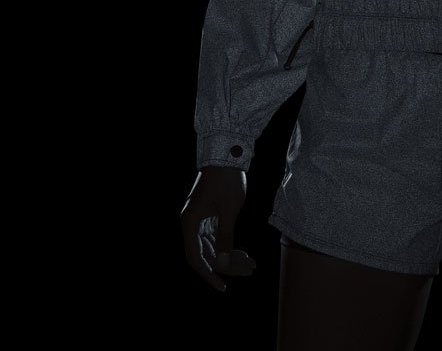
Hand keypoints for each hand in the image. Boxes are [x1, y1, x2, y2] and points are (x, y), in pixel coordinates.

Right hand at [180, 166, 257, 291]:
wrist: (228, 154)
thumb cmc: (227, 180)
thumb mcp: (229, 209)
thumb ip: (225, 236)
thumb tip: (224, 262)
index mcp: (190, 223)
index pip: (196, 257)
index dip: (208, 274)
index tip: (222, 286)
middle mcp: (191, 224)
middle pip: (206, 253)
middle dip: (227, 265)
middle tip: (249, 271)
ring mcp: (200, 220)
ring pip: (213, 247)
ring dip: (231, 256)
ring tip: (251, 264)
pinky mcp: (209, 216)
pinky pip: (217, 237)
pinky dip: (230, 245)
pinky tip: (244, 253)